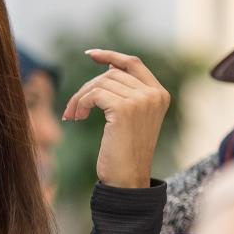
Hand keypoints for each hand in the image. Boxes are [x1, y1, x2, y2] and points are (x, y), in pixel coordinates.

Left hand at [62, 49, 169, 188]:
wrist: (126, 178)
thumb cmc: (123, 152)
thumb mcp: (129, 118)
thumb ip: (125, 93)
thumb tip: (108, 67)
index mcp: (160, 94)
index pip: (133, 62)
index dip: (111, 55)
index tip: (90, 54)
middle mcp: (154, 94)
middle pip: (111, 73)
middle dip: (86, 88)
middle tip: (73, 109)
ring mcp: (142, 100)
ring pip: (100, 83)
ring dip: (80, 98)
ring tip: (73, 115)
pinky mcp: (125, 109)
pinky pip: (94, 94)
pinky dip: (80, 104)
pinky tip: (76, 118)